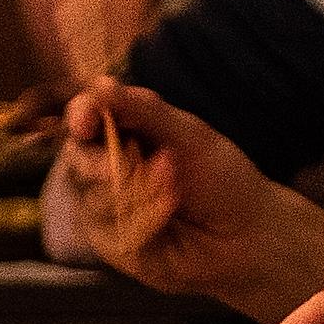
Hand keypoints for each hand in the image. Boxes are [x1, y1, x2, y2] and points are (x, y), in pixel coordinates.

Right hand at [40, 75, 270, 302]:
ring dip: (135, 194)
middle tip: (122, 172)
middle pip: (77, 156)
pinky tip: (168, 216)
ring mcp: (106, 205)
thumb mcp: (188, 135)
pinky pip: (106, 227)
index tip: (84, 121)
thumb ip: (143, 110)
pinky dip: (140, 218)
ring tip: (174, 192)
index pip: (86, 115)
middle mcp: (108, 165)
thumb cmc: (221, 179)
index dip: (79, 114)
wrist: (246, 236)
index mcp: (125, 131)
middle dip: (99, 163)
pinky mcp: (110, 240)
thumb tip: (100, 83)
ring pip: (90, 195)